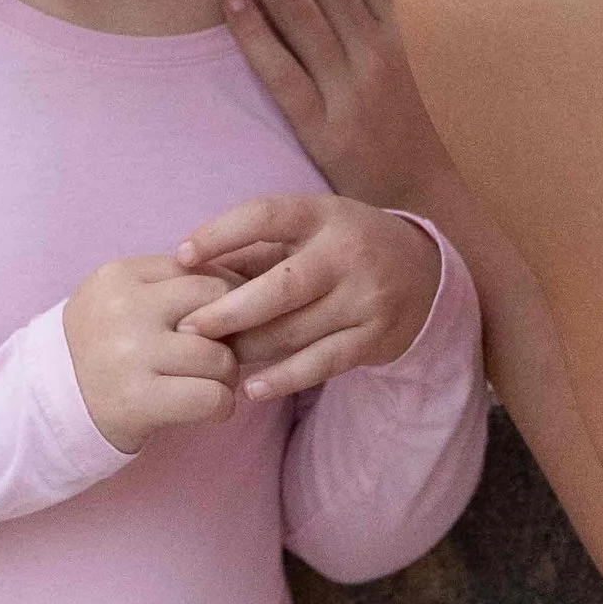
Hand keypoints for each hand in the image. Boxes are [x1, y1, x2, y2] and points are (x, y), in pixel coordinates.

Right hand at [61, 256, 240, 453]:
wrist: (48, 403)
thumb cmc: (99, 347)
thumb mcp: (118, 299)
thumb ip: (167, 285)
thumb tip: (243, 282)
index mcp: (120, 275)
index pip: (201, 272)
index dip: (229, 297)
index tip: (231, 319)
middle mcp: (124, 308)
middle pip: (217, 305)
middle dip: (233, 331)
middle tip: (225, 352)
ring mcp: (130, 354)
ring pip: (219, 356)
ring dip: (227, 375)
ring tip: (210, 383)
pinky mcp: (138, 399)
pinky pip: (212, 397)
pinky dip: (222, 406)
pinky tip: (210, 408)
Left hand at [172, 193, 441, 399]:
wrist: (422, 270)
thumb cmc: (338, 244)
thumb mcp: (306, 229)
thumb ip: (254, 248)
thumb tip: (185, 268)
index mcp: (320, 214)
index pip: (264, 216)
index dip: (220, 234)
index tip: (180, 256)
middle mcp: (346, 253)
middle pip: (281, 285)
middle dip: (229, 310)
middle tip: (186, 328)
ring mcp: (365, 297)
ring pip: (298, 329)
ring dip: (249, 348)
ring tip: (211, 359)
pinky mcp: (376, 337)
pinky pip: (323, 363)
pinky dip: (285, 378)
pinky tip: (251, 389)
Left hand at [215, 0, 455, 210]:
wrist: (435, 209)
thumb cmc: (423, 132)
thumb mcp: (422, 63)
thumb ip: (390, 16)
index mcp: (405, 30)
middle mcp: (379, 51)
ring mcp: (351, 89)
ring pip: (297, 11)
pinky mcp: (324, 129)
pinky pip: (283, 71)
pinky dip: (254, 32)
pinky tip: (228, 0)